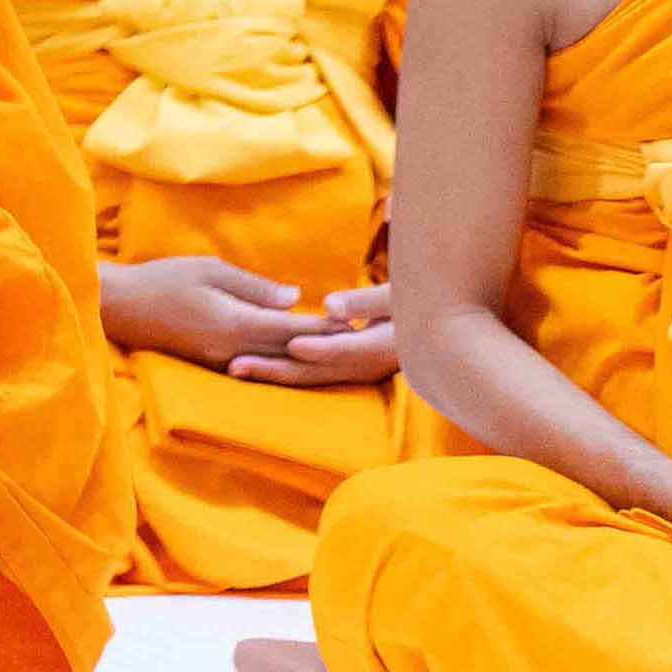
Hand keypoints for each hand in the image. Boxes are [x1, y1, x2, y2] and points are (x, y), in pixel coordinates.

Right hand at [104, 254, 338, 375]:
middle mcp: (234, 350)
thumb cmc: (162, 278)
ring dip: (306, 357)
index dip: (325, 325)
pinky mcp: (214, 366)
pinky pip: (258, 368)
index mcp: (235, 323)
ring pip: (277, 365)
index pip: (293, 328)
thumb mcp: (208, 269)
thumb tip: (294, 299)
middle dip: (323, 345)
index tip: (353, 321)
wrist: (119, 306)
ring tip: (333, 349)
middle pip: (290, 352)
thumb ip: (253, 286)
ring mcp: (223, 362)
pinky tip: (294, 355)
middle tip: (356, 339)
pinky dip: (281, 362)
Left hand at [239, 284, 408, 389]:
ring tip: (234, 368)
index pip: (350, 349)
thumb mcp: (400, 296)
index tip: (291, 344)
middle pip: (322, 370)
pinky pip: (314, 373)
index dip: (321, 347)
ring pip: (314, 375)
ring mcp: (361, 370)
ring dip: (275, 372)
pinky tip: (252, 365)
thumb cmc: (417, 299)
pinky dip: (286, 370)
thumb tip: (329, 308)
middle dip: (279, 368)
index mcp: (389, 346)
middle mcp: (373, 365)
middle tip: (237, 365)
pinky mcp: (350, 369)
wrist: (438, 326)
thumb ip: (366, 302)